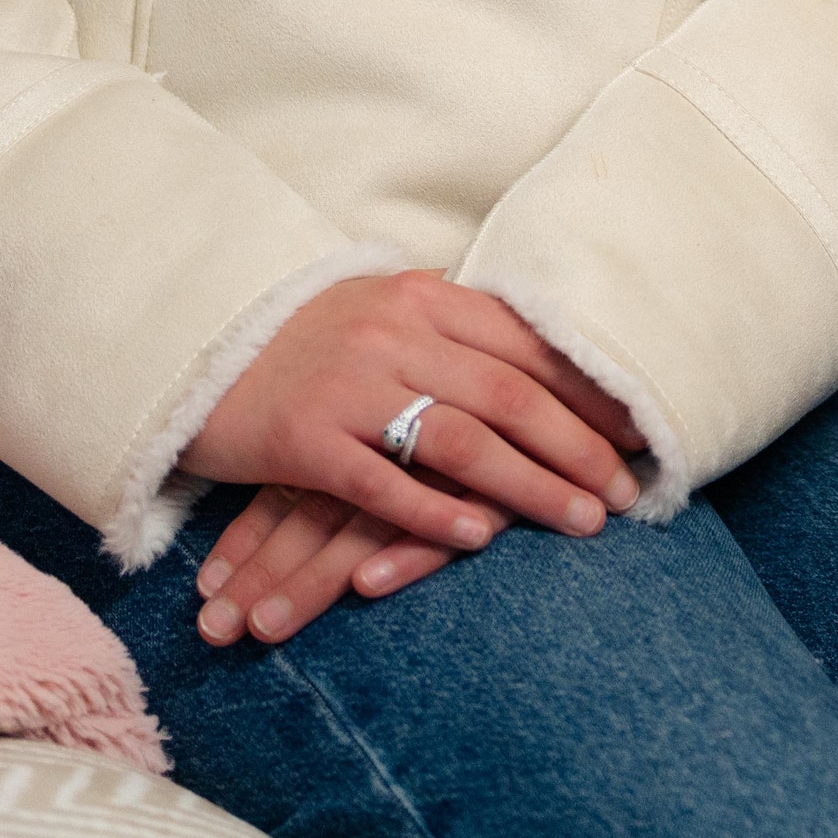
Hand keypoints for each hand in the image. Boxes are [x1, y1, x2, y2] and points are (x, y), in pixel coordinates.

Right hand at [180, 272, 646, 644]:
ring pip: (460, 439)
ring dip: (531, 485)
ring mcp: (347, 385)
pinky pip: (380, 483)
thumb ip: (458, 335)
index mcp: (424, 299)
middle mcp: (393, 333)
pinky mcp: (302, 439)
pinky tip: (483, 538)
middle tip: (627, 489)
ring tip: (582, 520)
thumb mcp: (389, 315)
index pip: (530, 347)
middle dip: (579, 447)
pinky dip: (435, 512)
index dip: (591, 391)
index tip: (641, 428)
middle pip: (511, 395)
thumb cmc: (307, 337)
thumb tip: (548, 365)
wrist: (196, 341)